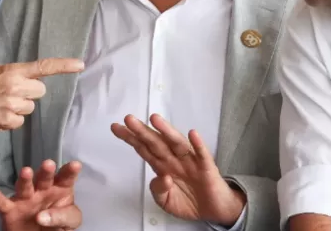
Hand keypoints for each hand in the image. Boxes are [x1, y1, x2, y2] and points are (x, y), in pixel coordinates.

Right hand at [0, 58, 83, 131]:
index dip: (63, 66)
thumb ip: (15, 74)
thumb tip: (32, 78)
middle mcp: (15, 86)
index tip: (80, 64)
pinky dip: (11, 121)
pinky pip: (21, 122)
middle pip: (40, 91)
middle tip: (11, 93)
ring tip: (0, 105)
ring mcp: (12, 105)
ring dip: (20, 107)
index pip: (43, 66)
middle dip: (30, 93)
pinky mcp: (8, 121)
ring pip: (30, 108)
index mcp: (13, 71)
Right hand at [0, 160, 82, 230]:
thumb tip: (42, 217)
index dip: (70, 171)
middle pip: (44, 179)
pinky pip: (3, 204)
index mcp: (60, 189)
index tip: (75, 165)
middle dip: (46, 171)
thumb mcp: (70, 221)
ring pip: (25, 187)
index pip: (66, 179)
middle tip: (49, 164)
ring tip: (26, 172)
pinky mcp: (11, 211)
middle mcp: (42, 190)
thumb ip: (63, 217)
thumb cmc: (58, 223)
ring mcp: (25, 199)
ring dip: (25, 179)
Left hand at [111, 114, 246, 225]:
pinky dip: (198, 144)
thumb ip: (158, 190)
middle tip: (128, 119)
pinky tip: (192, 133)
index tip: (116, 127)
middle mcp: (174, 159)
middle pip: (156, 143)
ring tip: (155, 120)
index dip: (130, 138)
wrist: (214, 210)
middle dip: (142, 131)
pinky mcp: (206, 167)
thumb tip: (162, 177)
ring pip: (176, 144)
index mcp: (162, 166)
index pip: (144, 148)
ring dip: (166, 131)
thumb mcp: (166, 201)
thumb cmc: (189, 201)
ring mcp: (190, 161)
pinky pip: (202, 154)